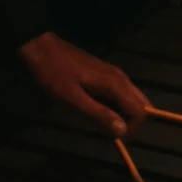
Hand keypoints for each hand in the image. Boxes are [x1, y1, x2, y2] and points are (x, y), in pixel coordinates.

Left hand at [17, 32, 151, 137]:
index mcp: (115, 84)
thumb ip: (99, 113)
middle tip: (109, 129)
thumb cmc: (53, 73)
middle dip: (130, 122)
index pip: (139, 112)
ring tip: (99, 120)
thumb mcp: (72, 97)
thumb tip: (122, 131)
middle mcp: (121, 78)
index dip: (130, 127)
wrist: (40, 46)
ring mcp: (114, 75)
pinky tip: (96, 108)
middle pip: (141, 105)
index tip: (111, 135)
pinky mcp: (106, 74)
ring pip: (132, 100)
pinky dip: (115, 106)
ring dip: (122, 114)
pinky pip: (121, 94)